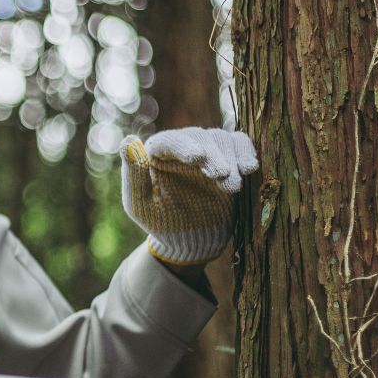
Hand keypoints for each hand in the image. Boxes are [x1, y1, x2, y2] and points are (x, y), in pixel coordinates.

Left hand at [119, 127, 257, 264]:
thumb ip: (134, 175)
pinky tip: (250, 168)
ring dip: (230, 157)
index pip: (167, 140)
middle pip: (198, 136)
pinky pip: (239, 143)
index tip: (198, 158)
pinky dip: (246, 152)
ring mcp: (206, 150)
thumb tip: (128, 141)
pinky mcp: (228, 157)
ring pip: (220, 138)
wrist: (189, 240)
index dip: (183, 146)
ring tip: (232, 187)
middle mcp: (181, 146)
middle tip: (221, 177)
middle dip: (213, 155)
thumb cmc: (159, 223)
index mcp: (155, 154)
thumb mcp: (140, 205)